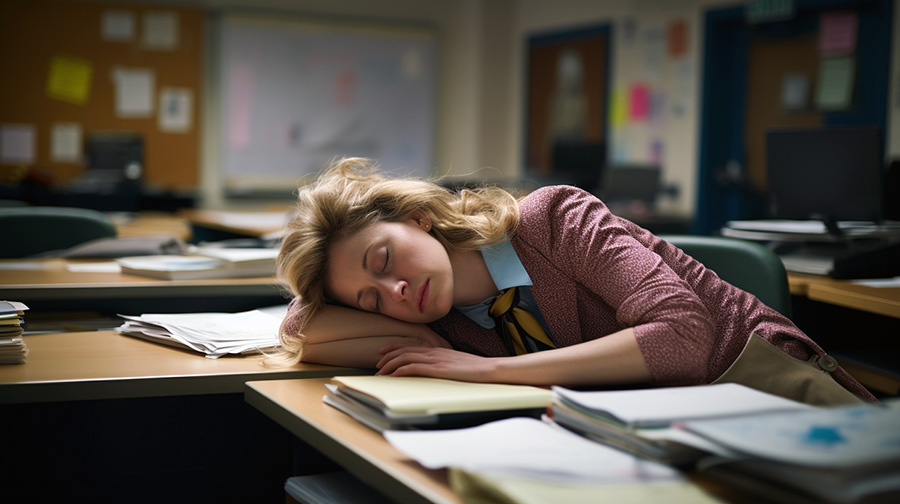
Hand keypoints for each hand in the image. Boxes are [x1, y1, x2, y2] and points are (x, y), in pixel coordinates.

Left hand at [375, 343, 498, 381]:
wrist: (488, 369)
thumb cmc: (474, 369)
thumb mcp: (455, 363)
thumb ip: (443, 363)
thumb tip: (434, 369)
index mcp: (437, 349)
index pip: (410, 345)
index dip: (394, 347)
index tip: (383, 352)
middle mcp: (434, 351)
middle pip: (404, 350)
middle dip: (388, 357)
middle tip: (377, 365)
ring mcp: (436, 359)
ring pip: (405, 358)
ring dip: (390, 365)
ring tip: (380, 373)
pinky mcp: (438, 369)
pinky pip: (414, 367)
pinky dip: (401, 370)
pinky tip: (393, 376)